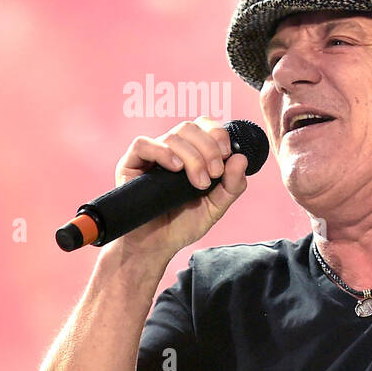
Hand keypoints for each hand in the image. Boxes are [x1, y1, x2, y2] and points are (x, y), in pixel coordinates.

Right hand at [111, 116, 249, 259]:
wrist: (158, 245)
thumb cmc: (184, 223)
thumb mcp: (216, 206)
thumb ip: (232, 185)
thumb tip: (241, 158)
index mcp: (192, 153)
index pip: (204, 126)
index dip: (217, 134)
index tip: (226, 155)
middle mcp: (171, 150)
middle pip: (190, 127)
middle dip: (208, 149)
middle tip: (213, 175)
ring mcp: (150, 156)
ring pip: (172, 136)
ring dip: (192, 157)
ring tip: (198, 184)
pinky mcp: (130, 165)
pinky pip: (143, 144)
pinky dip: (163, 152)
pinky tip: (176, 168)